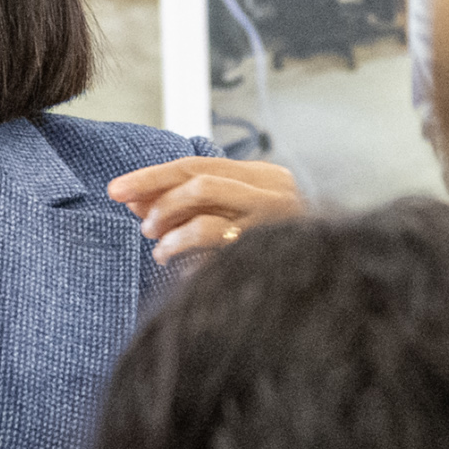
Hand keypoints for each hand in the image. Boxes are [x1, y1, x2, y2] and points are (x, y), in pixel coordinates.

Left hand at [107, 156, 302, 263]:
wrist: (330, 283)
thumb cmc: (277, 253)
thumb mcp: (236, 219)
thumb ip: (191, 207)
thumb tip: (135, 201)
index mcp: (265, 177)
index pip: (198, 166)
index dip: (153, 177)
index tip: (118, 189)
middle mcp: (272, 191)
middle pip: (198, 176)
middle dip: (152, 187)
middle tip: (124, 205)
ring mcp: (273, 217)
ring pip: (204, 200)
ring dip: (168, 220)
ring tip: (156, 242)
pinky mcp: (268, 245)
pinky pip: (214, 238)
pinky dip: (184, 247)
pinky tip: (172, 262)